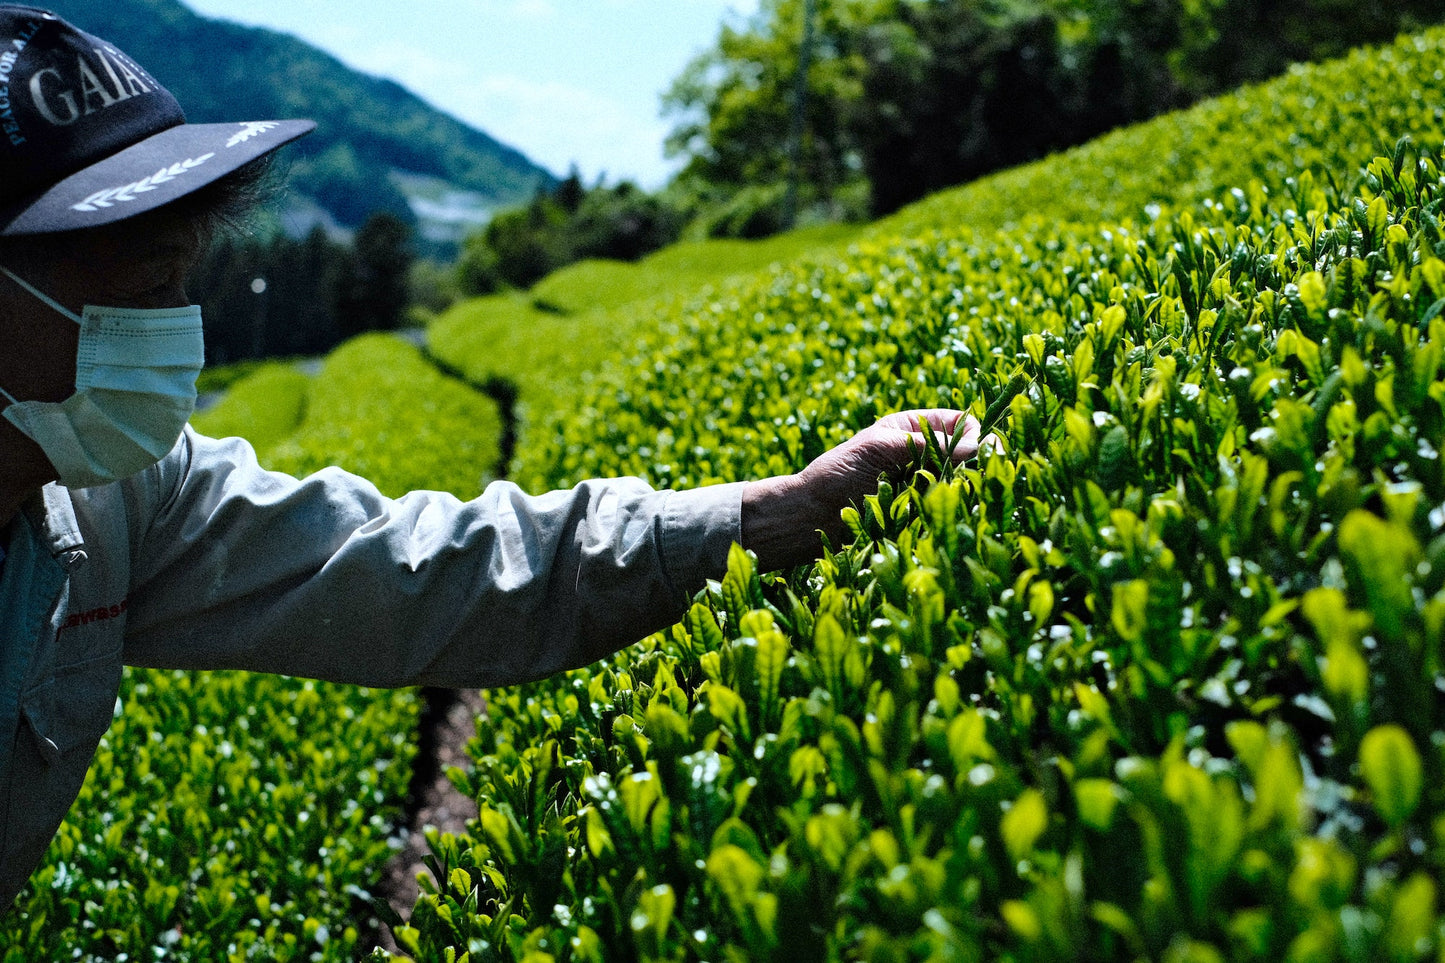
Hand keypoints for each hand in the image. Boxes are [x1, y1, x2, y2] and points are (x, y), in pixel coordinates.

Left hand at [741, 409, 981, 569]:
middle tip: (977, 477)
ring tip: (964, 498)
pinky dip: (954, 511)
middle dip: (978, 464)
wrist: (811, 519)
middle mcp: (924, 455)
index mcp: (914, 429)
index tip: (977, 451)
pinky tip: (952, 515)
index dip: (975, 433)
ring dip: (967, 490)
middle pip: (971, 454)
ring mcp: (925, 486)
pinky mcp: (922, 515)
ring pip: (965, 485)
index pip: (962, 423)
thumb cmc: (835, 475)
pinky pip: (949, 510)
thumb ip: (923, 444)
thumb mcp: (877, 449)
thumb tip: (974, 447)